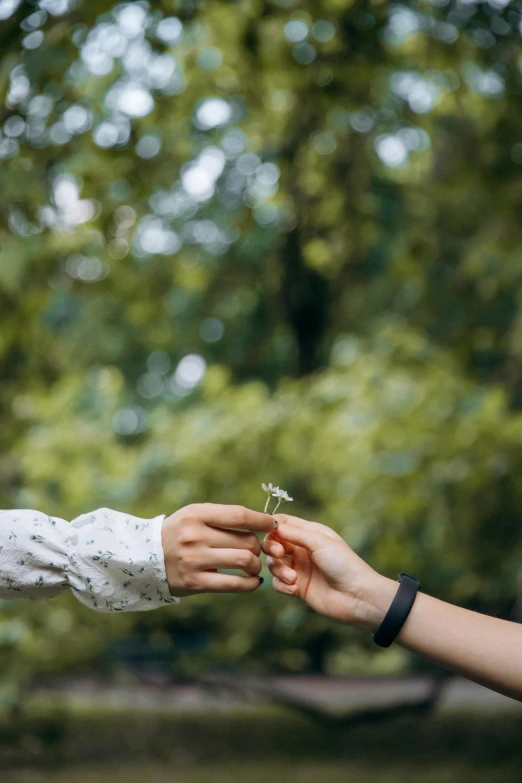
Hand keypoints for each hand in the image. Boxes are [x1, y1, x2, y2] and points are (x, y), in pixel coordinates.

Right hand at [162, 504, 275, 596]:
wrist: (145, 557)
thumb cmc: (179, 533)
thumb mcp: (194, 516)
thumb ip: (223, 517)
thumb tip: (262, 521)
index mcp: (196, 514)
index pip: (238, 515)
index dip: (261, 520)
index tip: (273, 523)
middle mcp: (194, 536)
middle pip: (245, 540)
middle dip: (258, 546)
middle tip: (256, 550)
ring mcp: (194, 560)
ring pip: (243, 561)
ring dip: (256, 565)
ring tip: (253, 565)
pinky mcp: (194, 582)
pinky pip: (233, 584)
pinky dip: (250, 583)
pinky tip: (253, 581)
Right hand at [262, 514, 397, 630]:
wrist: (357, 597)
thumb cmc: (343, 564)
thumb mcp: (320, 542)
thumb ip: (294, 533)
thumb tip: (272, 524)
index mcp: (310, 533)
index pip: (283, 523)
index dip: (272, 527)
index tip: (268, 532)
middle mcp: (302, 549)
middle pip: (273, 543)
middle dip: (271, 548)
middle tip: (279, 554)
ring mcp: (299, 568)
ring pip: (273, 564)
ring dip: (278, 570)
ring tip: (293, 578)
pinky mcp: (298, 587)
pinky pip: (278, 583)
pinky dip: (282, 585)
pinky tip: (294, 589)